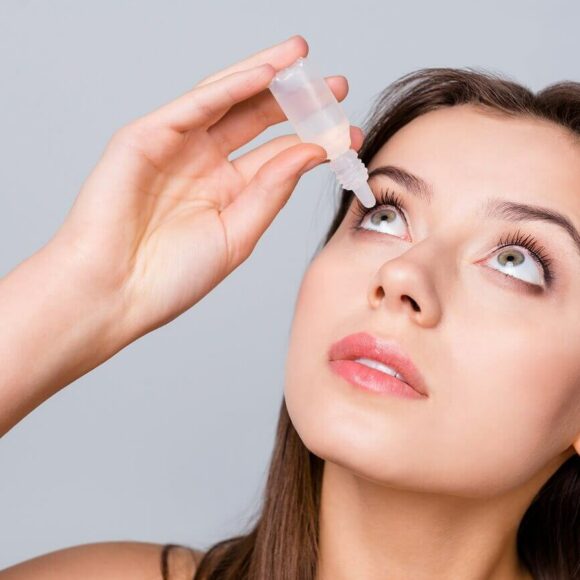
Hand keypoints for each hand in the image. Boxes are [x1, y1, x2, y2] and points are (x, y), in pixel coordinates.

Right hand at [50, 35, 362, 340]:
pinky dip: (228, 87)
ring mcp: (174, 147)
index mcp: (226, 190)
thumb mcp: (237, 234)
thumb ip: (272, 191)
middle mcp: (203, 163)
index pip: (276, 154)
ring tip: (300, 57)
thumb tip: (311, 152)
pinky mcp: (144, 137)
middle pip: (254, 118)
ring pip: (225, 100)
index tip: (348, 133)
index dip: (313, 140)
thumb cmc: (171, 277)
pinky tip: (263, 73)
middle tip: (335, 86)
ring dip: (263, 75)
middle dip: (294, 99)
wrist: (113, 295)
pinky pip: (193, 105)